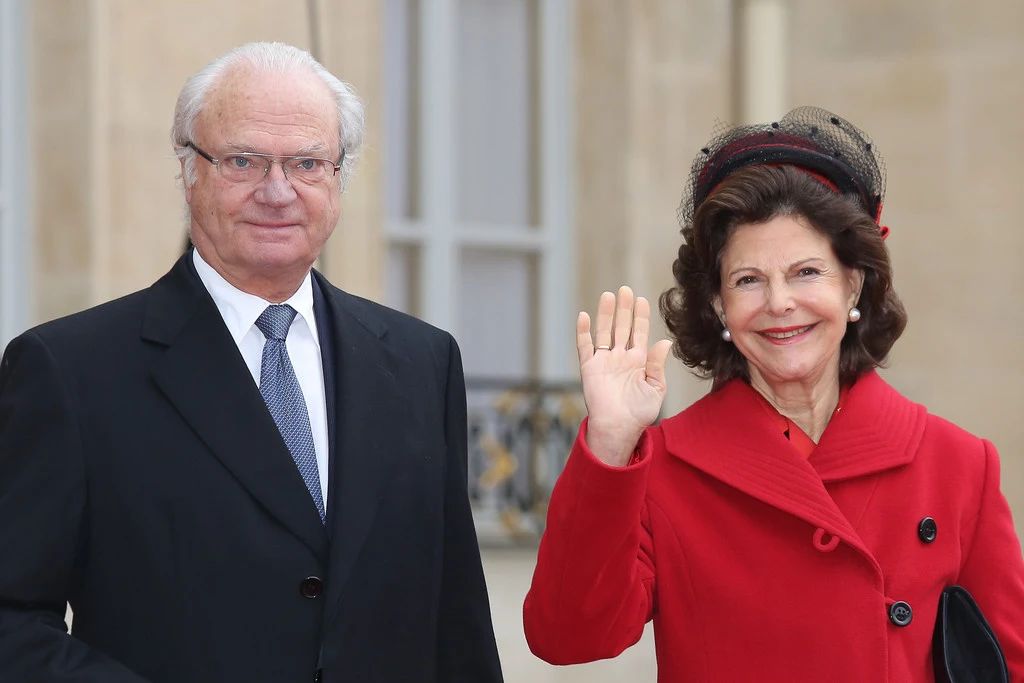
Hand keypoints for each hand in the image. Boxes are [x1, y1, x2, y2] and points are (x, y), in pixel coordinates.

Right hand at [577, 286, 672, 466]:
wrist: (618, 428)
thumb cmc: (639, 413)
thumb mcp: (656, 389)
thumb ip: (658, 365)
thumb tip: (664, 342)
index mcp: (639, 361)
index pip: (640, 333)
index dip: (640, 317)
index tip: (642, 300)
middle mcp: (621, 357)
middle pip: (622, 327)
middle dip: (624, 309)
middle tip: (625, 290)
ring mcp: (604, 361)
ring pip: (604, 331)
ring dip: (605, 314)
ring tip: (608, 296)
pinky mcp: (589, 368)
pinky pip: (585, 346)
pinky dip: (583, 332)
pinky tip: (584, 316)